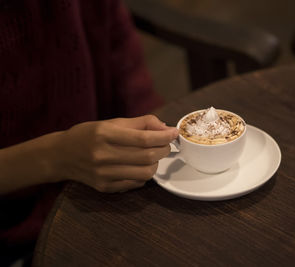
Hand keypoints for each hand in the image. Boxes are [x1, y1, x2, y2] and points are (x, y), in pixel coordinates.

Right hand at [54, 115, 177, 192]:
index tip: (174, 133)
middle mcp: (103, 155)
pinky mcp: (105, 187)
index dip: (164, 136)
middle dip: (164, 149)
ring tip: (153, 156)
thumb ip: (141, 123)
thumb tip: (165, 128)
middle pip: (147, 157)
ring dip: (156, 164)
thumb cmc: (88, 135)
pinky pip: (136, 183)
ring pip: (145, 173)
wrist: (61, 156)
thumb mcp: (112, 122)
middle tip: (166, 144)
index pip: (144, 138)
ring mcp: (103, 174)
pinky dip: (144, 175)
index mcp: (105, 134)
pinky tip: (140, 166)